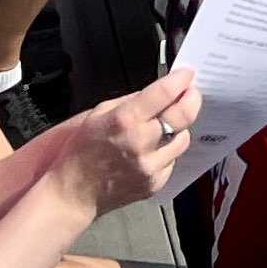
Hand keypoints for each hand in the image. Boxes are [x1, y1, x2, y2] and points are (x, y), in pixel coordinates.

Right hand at [52, 70, 200, 214]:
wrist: (74, 193)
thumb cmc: (80, 151)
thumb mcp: (97, 113)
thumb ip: (130, 100)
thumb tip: (158, 90)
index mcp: (124, 120)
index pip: (164, 93)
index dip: (180, 79)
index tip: (186, 74)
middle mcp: (141, 143)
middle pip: (184, 115)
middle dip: (192, 99)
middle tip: (191, 93)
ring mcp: (150, 166)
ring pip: (183, 139)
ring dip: (179, 127)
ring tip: (168, 124)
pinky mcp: (155, 183)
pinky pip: (172, 160)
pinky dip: (167, 151)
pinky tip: (154, 149)